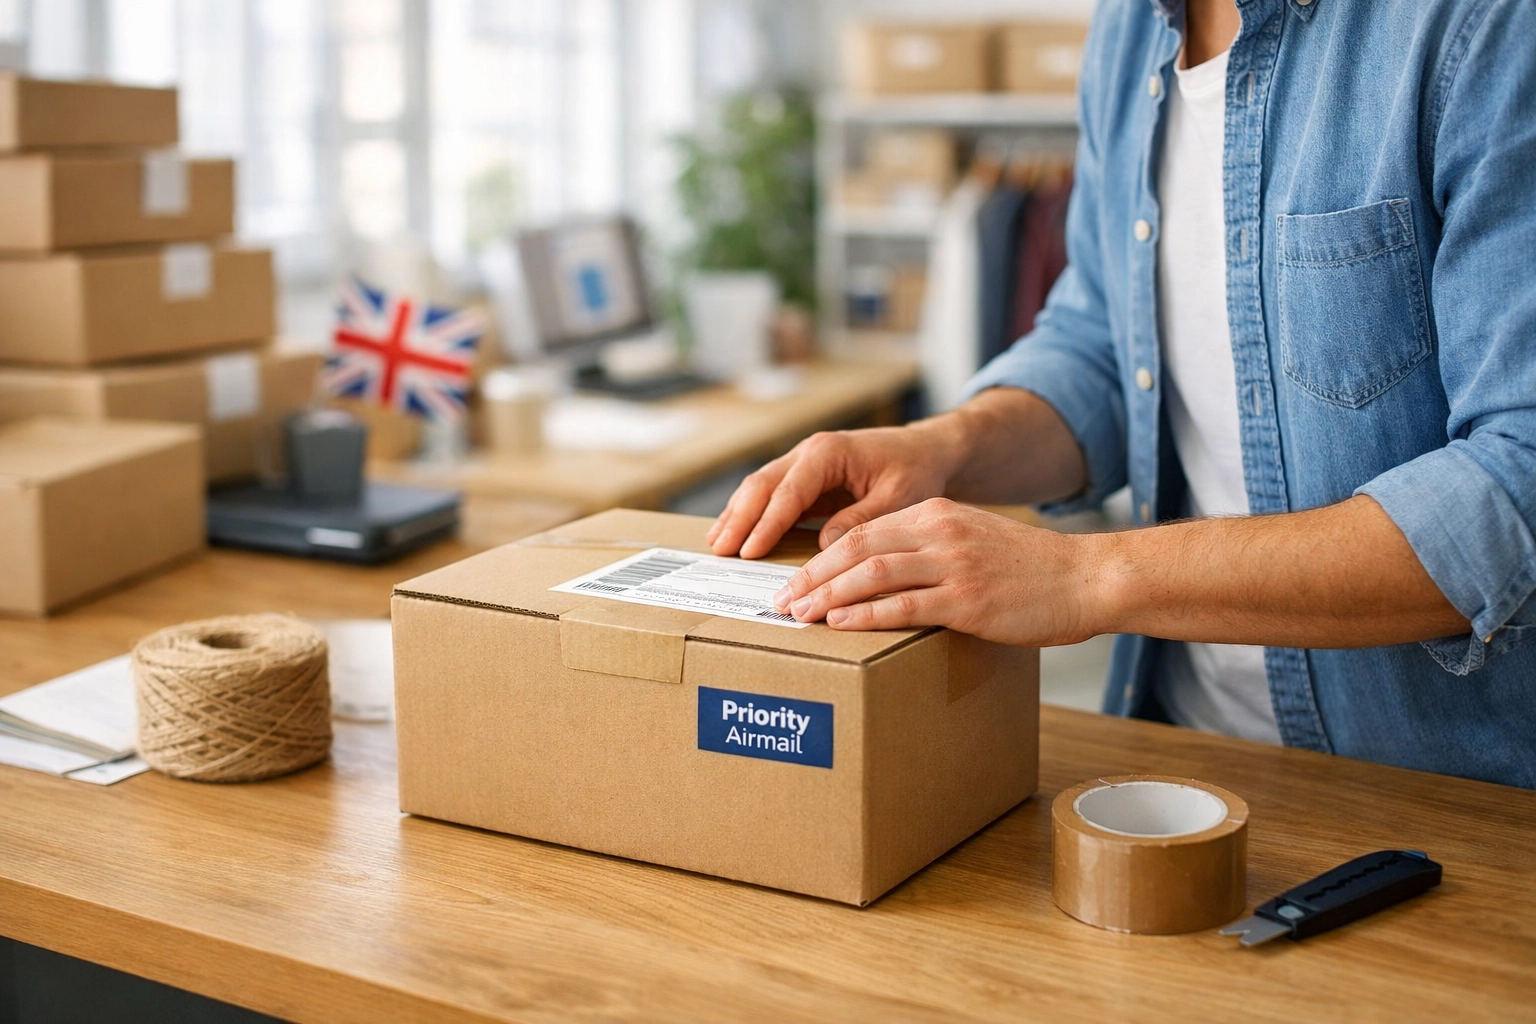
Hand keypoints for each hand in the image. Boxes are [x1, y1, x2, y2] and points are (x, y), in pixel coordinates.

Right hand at [707, 423, 962, 558]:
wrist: (924, 450)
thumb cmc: (915, 471)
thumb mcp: (898, 497)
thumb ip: (861, 519)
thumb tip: (824, 545)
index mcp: (829, 453)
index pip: (789, 491)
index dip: (767, 523)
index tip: (749, 551)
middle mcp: (809, 452)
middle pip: (762, 485)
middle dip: (740, 518)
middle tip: (720, 550)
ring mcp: (803, 462)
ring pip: (760, 487)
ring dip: (737, 515)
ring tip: (717, 544)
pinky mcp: (804, 478)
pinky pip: (771, 495)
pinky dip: (751, 514)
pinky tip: (735, 532)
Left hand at [770, 498, 1103, 646]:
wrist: (1086, 578)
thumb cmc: (1031, 570)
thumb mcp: (974, 540)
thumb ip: (931, 549)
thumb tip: (883, 579)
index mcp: (937, 514)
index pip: (862, 529)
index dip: (821, 555)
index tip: (795, 577)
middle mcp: (939, 531)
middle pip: (856, 546)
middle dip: (812, 575)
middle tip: (782, 599)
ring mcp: (953, 564)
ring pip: (872, 572)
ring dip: (828, 595)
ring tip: (800, 614)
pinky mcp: (967, 599)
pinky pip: (904, 605)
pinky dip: (865, 615)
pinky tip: (841, 625)